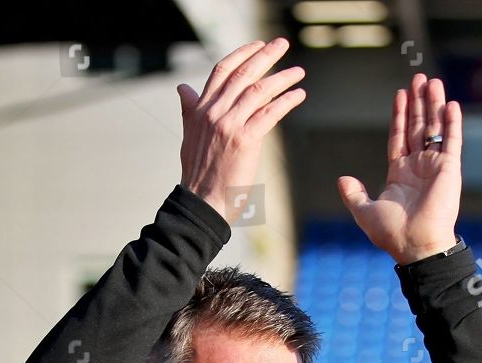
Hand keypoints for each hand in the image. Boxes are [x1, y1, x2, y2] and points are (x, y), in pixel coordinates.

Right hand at [179, 38, 305, 223]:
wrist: (202, 200)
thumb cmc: (198, 171)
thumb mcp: (189, 134)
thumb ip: (190, 109)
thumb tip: (183, 88)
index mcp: (201, 109)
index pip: (222, 70)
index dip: (241, 54)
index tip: (258, 45)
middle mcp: (214, 112)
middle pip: (243, 74)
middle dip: (265, 56)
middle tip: (283, 44)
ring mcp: (229, 125)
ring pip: (259, 91)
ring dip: (282, 78)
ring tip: (298, 72)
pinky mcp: (245, 140)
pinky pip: (269, 114)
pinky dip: (286, 101)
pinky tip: (299, 95)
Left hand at [337, 74, 461, 264]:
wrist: (415, 245)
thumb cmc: (391, 232)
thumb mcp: (365, 211)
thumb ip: (354, 194)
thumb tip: (342, 179)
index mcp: (400, 173)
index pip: (399, 136)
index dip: (400, 115)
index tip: (400, 94)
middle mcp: (419, 166)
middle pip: (418, 126)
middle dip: (418, 102)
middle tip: (418, 77)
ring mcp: (435, 166)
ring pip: (434, 128)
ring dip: (433, 104)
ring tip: (432, 81)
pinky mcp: (449, 169)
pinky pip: (452, 141)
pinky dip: (451, 123)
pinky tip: (450, 104)